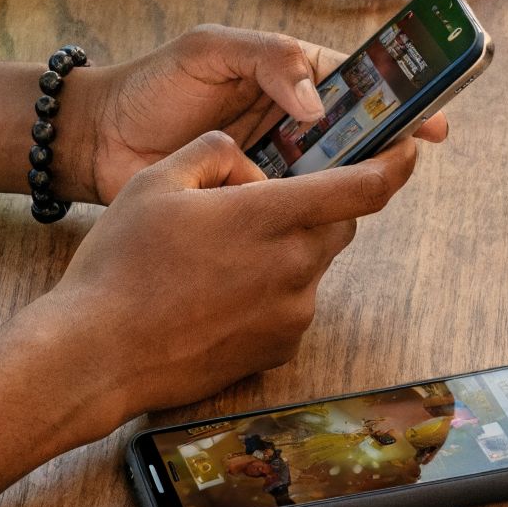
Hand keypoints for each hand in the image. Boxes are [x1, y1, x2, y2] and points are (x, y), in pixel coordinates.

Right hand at [35, 129, 426, 435]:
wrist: (94, 356)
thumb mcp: (156, 180)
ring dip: (286, 248)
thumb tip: (244, 161)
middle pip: (340, 224)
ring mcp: (290, 315)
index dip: (396, 164)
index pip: (362, 188)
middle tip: (266, 201)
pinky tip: (216, 293)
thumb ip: (213, 152)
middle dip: (320, 204)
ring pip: (312, 263)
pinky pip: (292, 303)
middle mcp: (293, 268)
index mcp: (270, 218)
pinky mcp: (277, 350)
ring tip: (218, 254)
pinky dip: (270, 289)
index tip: (412, 150)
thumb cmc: (119, 265)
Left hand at [71, 25, 449, 202]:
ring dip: (346, 183)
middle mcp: (293, 119)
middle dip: (382, 146)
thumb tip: (318, 103)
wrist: (98, 139)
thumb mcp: (209, 50)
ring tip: (356, 191)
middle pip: (356, 133)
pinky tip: (315, 221)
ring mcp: (275, 162)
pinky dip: (307, 215)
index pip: (358, 81)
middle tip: (400, 163)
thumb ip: (266, 59)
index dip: (399, 98)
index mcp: (290, 74)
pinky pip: (293, 209)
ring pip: (331, 175)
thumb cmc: (153, 84)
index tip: (431, 121)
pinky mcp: (252, 202)